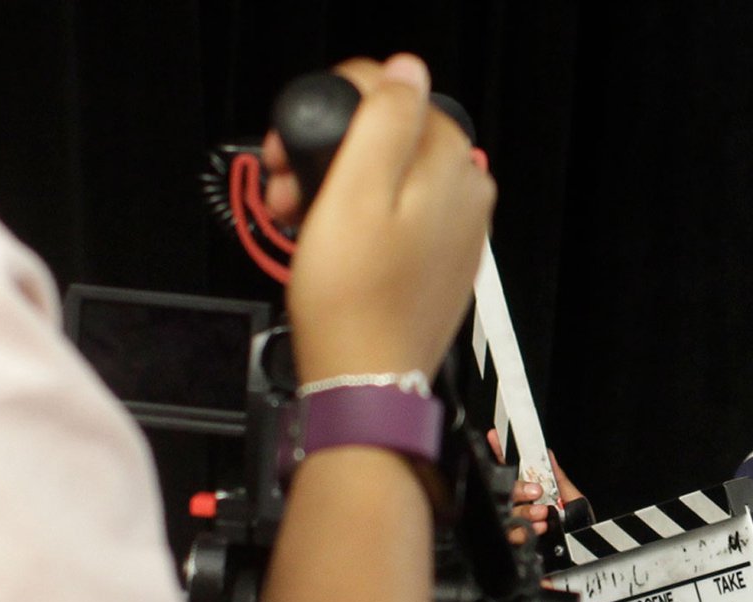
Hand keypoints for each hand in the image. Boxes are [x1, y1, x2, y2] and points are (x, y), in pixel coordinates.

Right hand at [271, 54, 492, 382]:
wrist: (364, 379)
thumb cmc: (354, 298)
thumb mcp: (355, 191)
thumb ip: (385, 119)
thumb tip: (405, 72)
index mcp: (452, 167)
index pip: (397, 95)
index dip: (337, 108)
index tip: (296, 140)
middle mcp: (465, 194)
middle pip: (389, 137)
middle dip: (329, 147)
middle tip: (287, 181)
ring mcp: (454, 230)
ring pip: (386, 176)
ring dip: (334, 182)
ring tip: (295, 212)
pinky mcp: (435, 260)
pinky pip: (393, 215)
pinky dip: (354, 215)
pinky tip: (323, 238)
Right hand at [489, 427, 583, 547]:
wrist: (588, 560)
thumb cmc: (581, 535)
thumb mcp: (575, 502)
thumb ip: (559, 479)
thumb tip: (548, 455)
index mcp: (533, 498)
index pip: (510, 473)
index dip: (501, 454)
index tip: (495, 437)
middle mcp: (520, 512)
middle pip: (503, 493)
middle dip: (517, 489)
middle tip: (536, 491)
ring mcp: (516, 530)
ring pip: (504, 516)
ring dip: (524, 513)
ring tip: (543, 515)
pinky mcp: (516, 549)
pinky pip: (509, 538)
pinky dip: (524, 532)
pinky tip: (538, 529)